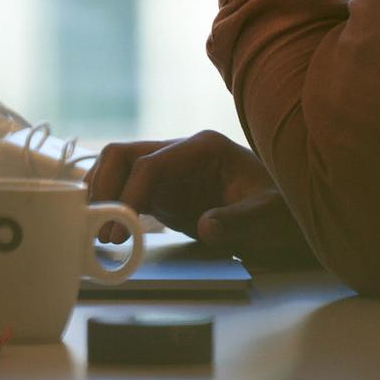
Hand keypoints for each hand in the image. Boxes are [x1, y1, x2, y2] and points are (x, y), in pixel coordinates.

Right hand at [88, 130, 315, 267]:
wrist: (288, 219)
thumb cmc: (283, 211)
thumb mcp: (270, 216)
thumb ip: (241, 220)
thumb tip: (207, 226)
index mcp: (204, 147)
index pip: (153, 162)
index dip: (130, 192)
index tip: (118, 227)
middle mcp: (180, 153)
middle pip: (124, 155)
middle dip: (104, 188)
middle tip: (94, 228)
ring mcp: (169, 173)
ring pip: (117, 171)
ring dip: (101, 197)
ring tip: (91, 232)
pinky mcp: (163, 194)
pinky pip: (126, 193)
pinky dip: (109, 208)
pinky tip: (103, 231)